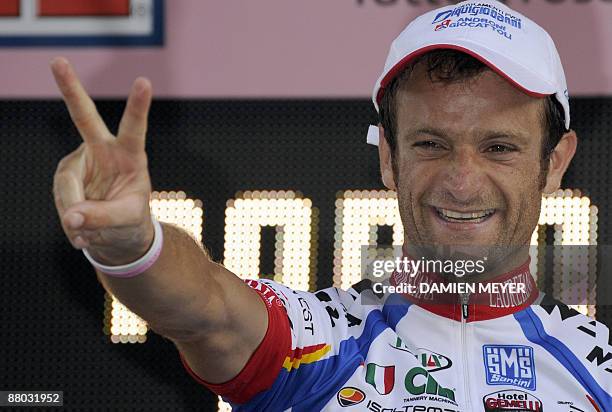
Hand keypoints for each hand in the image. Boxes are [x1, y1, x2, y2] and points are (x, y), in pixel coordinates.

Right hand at [51, 57, 154, 265]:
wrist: (117, 234)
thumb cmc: (131, 220)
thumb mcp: (127, 221)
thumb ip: (103, 218)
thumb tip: (71, 216)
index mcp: (130, 155)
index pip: (134, 127)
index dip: (138, 106)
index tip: (144, 81)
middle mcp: (102, 151)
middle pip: (84, 118)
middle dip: (70, 89)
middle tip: (57, 61)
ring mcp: (81, 163)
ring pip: (67, 186)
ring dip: (75, 215)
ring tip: (89, 235)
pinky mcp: (66, 178)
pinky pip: (61, 202)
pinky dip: (70, 223)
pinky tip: (81, 235)